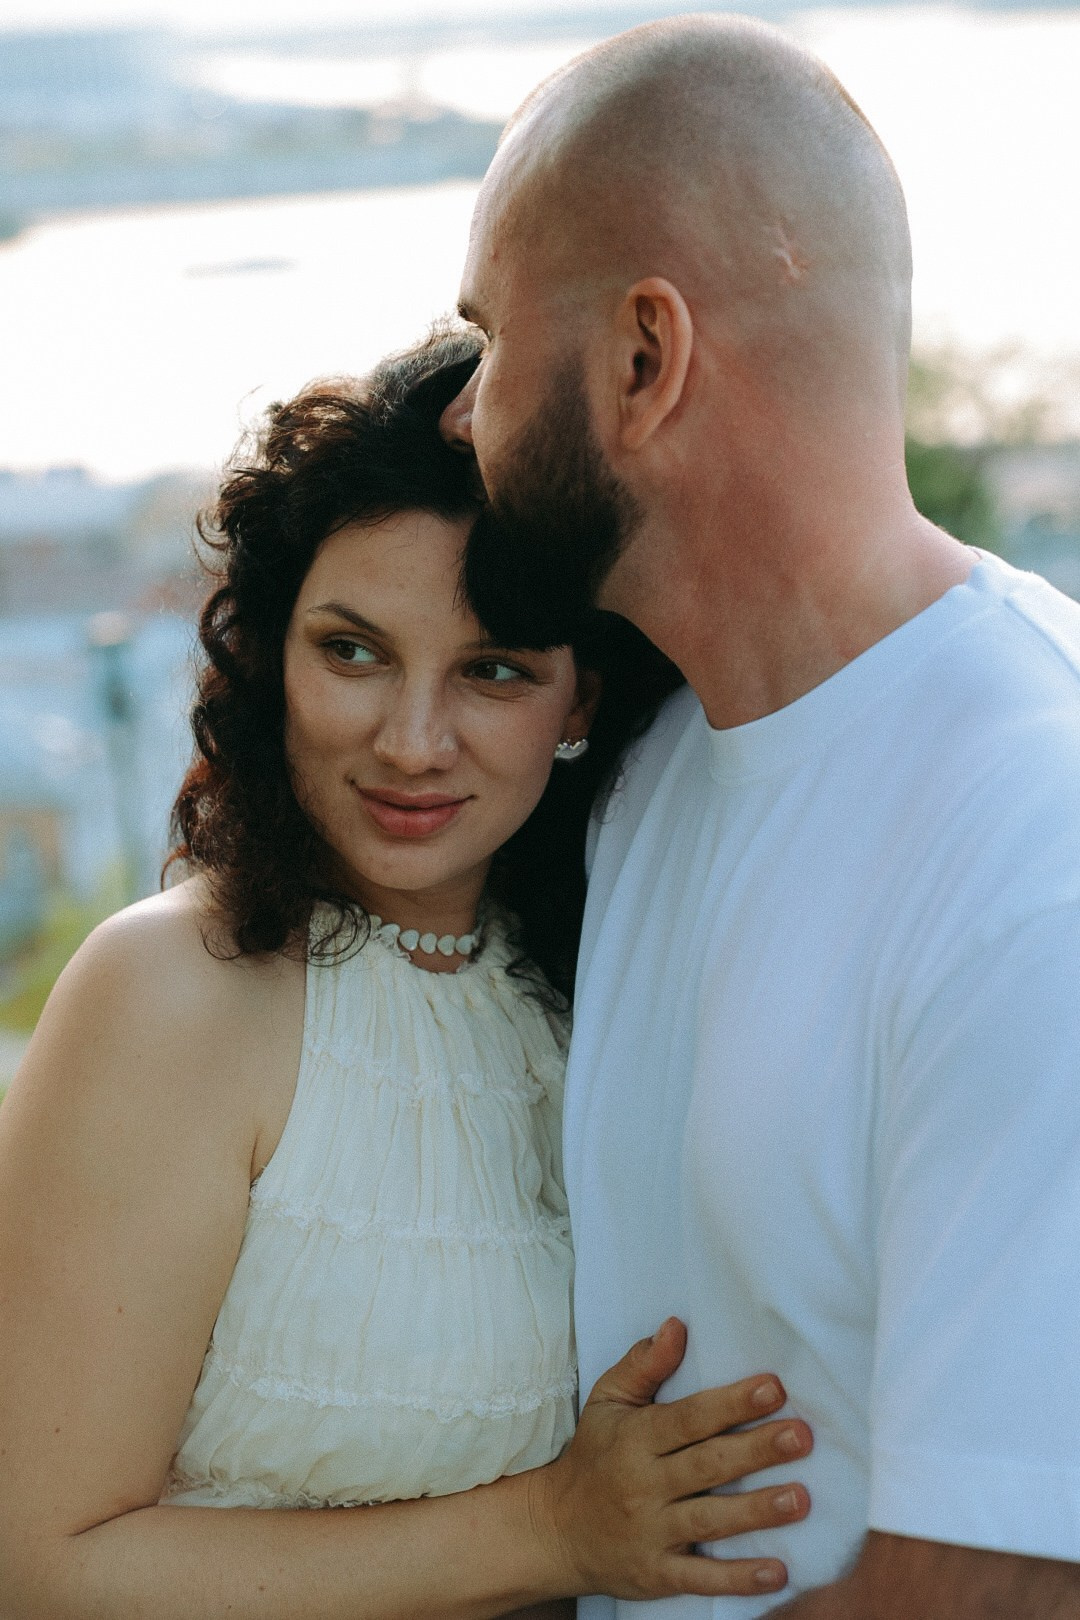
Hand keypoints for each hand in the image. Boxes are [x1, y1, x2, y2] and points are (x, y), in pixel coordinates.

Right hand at [533, 1318, 811, 1600]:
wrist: (556, 1529)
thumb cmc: (594, 1455)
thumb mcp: (607, 1401)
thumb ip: (643, 1364)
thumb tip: (676, 1326)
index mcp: (636, 1438)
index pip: (689, 1418)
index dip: (731, 1403)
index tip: (773, 1388)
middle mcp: (644, 1484)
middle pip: (707, 1465)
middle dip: (756, 1451)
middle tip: (801, 1437)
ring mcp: (651, 1532)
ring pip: (710, 1519)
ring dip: (756, 1511)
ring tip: (800, 1499)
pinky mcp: (657, 1574)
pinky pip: (701, 1579)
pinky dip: (738, 1579)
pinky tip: (778, 1573)